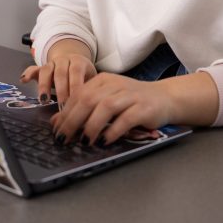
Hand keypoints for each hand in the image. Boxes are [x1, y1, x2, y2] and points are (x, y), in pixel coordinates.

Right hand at [19, 39, 96, 106]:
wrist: (74, 60)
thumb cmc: (84, 76)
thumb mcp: (91, 79)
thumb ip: (90, 90)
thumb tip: (92, 109)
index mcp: (78, 62)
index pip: (76, 73)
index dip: (75, 87)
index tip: (76, 102)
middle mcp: (64, 60)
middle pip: (61, 73)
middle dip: (61, 91)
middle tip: (62, 107)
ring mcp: (51, 63)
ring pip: (45, 71)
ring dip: (44, 86)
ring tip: (43, 100)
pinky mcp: (41, 68)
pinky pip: (33, 68)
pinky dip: (28, 73)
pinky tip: (23, 80)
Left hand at [50, 73, 170, 145]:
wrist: (165, 98)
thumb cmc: (132, 102)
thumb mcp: (105, 101)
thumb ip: (83, 109)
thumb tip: (57, 123)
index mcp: (102, 81)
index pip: (78, 95)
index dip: (65, 113)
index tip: (57, 131)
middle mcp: (114, 85)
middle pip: (88, 99)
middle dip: (73, 120)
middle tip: (65, 138)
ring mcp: (130, 95)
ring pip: (106, 107)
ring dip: (92, 125)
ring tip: (85, 141)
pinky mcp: (144, 108)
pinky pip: (127, 118)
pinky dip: (114, 130)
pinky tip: (106, 141)